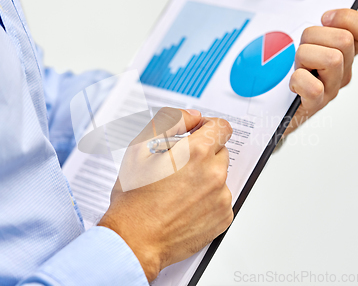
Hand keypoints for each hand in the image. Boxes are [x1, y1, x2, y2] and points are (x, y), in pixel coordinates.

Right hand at [98, 108, 233, 281]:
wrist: (135, 240)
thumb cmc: (134, 199)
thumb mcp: (140, 148)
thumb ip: (170, 121)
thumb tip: (193, 117)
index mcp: (197, 153)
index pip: (221, 127)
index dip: (207, 127)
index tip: (197, 134)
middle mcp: (214, 174)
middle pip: (220, 151)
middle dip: (202, 154)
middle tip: (178, 167)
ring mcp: (221, 198)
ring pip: (220, 176)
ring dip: (205, 177)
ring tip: (179, 190)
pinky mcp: (223, 217)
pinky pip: (221, 199)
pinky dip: (208, 199)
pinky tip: (185, 205)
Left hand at [284, 9, 357, 135]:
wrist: (269, 106)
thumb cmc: (283, 71)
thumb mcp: (301, 41)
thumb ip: (315, 27)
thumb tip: (324, 16)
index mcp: (344, 54)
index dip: (348, 18)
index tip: (326, 19)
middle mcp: (342, 71)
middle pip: (344, 39)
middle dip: (315, 36)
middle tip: (301, 49)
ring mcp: (330, 89)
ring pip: (332, 58)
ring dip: (305, 56)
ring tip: (296, 66)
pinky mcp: (314, 105)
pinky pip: (314, 87)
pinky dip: (299, 81)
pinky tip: (292, 83)